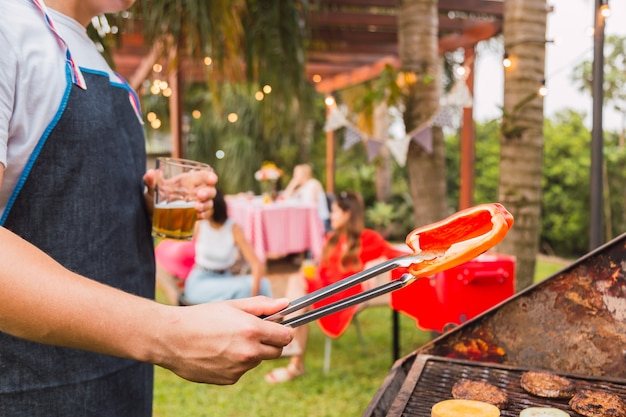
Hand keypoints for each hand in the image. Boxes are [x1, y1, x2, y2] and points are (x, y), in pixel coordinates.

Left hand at [143, 168, 217, 218]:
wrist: (151, 216)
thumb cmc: (153, 198)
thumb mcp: (150, 189)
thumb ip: (150, 181)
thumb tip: (150, 173)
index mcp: (187, 180)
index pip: (204, 176)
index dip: (210, 176)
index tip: (212, 179)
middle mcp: (195, 191)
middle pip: (210, 190)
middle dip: (208, 192)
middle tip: (199, 196)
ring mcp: (197, 203)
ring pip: (209, 202)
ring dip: (206, 205)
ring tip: (197, 208)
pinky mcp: (196, 215)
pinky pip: (206, 214)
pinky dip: (205, 215)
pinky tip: (198, 216)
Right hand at [155, 297, 292, 384]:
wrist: (170, 338)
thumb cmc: (201, 317)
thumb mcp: (232, 306)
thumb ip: (262, 306)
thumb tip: (286, 304)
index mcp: (252, 330)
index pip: (285, 336)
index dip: (282, 331)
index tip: (276, 327)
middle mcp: (249, 352)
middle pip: (276, 351)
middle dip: (269, 342)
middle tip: (251, 333)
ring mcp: (239, 368)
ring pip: (256, 361)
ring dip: (250, 353)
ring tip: (227, 341)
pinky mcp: (229, 379)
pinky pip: (241, 371)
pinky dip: (235, 363)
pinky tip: (218, 353)